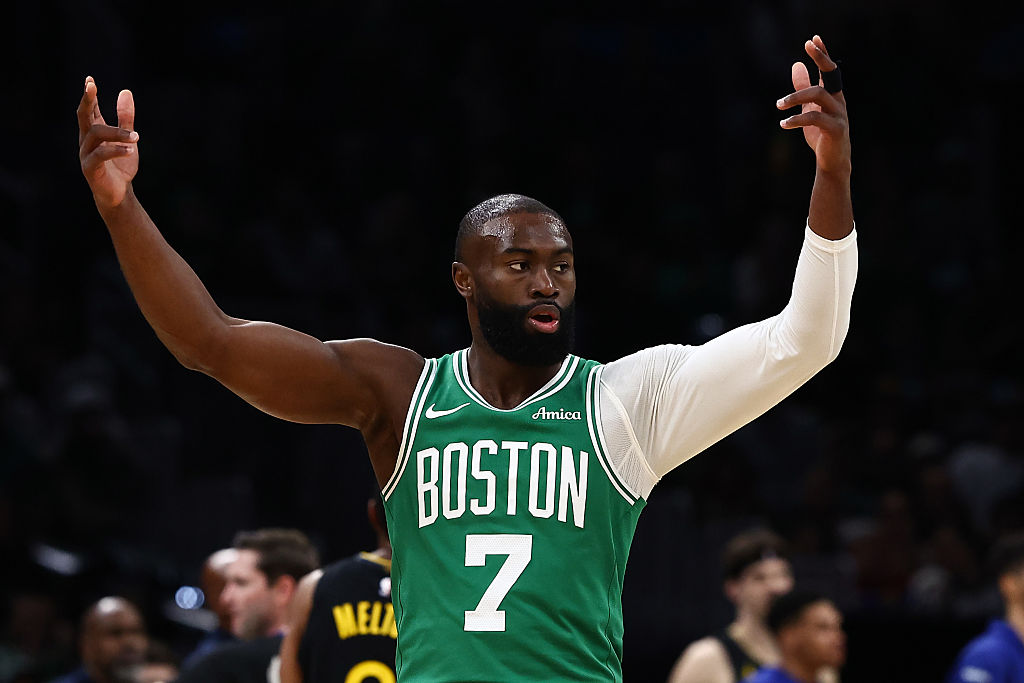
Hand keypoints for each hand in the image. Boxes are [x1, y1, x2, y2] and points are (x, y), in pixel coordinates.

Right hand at [77, 76, 138, 207]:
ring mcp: (86, 154)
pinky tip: (130, 149)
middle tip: (91, 86)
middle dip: (87, 100)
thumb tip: (125, 92)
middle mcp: (86, 140)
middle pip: (83, 115)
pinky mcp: (90, 168)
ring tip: (136, 138)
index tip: (89, 80)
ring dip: (117, 133)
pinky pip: (101, 155)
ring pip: (96, 134)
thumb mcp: (127, 139)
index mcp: (94, 132)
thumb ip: (126, 118)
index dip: (88, 95)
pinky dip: (116, 150)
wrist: (119, 194)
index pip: (89, 109)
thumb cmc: (120, 166)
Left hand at [776, 35, 850, 174]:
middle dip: (820, 58)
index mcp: (833, 94)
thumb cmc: (821, 133)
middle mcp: (839, 100)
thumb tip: (796, 64)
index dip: (822, 53)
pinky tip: (784, 123)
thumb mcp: (809, 107)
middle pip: (830, 74)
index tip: (813, 39)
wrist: (831, 161)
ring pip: (819, 94)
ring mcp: (839, 114)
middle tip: (806, 47)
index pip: (829, 69)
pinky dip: (797, 119)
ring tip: (778, 105)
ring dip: (795, 97)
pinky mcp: (836, 129)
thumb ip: (803, 88)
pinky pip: (815, 118)